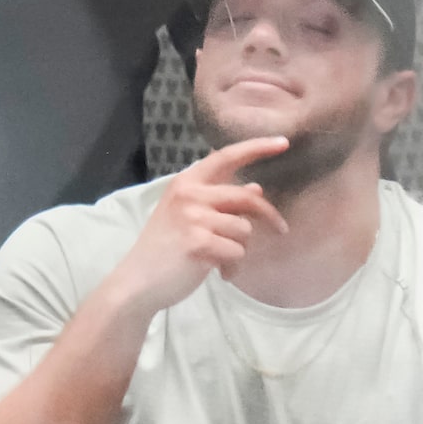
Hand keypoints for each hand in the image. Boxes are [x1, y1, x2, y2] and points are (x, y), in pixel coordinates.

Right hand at [109, 136, 291, 316]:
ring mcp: (194, 217)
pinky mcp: (200, 243)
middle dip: (269, 216)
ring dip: (239, 249)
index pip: (225, 157)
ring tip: (219, 260)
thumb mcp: (189, 216)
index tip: (283, 142)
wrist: (138, 281)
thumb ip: (219, 200)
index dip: (256, 148)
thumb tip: (257, 189)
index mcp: (186, 182)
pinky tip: (217, 272)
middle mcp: (190, 194)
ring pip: (244, 230)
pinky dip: (232, 267)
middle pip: (247, 198)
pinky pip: (238, 253)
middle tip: (282, 230)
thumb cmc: (166, 249)